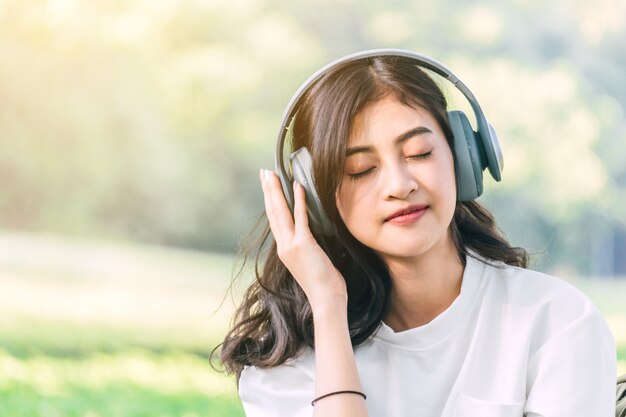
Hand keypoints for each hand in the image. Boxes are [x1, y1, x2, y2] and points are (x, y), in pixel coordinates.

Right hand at [259, 169, 346, 310]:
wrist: (325, 299)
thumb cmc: (323, 284)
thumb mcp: (310, 262)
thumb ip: (306, 247)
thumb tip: (311, 235)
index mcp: (283, 250)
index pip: (275, 220)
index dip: (270, 201)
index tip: (267, 186)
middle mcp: (283, 246)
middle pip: (273, 212)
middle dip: (268, 190)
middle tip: (264, 173)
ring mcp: (291, 245)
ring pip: (281, 212)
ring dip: (276, 191)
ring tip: (272, 174)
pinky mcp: (304, 244)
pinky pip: (300, 217)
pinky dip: (298, 200)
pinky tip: (297, 185)